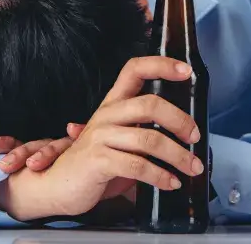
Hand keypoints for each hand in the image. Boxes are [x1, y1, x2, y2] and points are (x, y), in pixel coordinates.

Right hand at [0, 56, 202, 220]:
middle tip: (196, 137)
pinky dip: (160, 176)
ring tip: (192, 168)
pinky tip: (170, 182)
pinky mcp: (98, 160)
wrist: (54, 186)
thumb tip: (185, 134)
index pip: (134, 70)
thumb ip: (143, 132)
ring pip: (150, 140)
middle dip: (180, 121)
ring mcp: (100, 136)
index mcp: (112, 104)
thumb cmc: (93, 164)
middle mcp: (106, 115)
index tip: (186, 71)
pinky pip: (138, 166)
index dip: (161, 65)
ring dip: (178, 156)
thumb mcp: (118, 141)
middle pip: (151, 104)